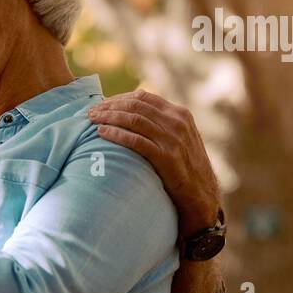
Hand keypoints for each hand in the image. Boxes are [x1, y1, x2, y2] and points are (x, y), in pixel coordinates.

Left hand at [88, 90, 220, 238]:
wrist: (201, 195)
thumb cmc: (184, 168)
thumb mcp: (179, 139)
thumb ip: (162, 125)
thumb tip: (134, 115)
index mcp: (180, 114)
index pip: (144, 97)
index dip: (119, 98)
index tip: (102, 104)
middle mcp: (177, 122)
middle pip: (136, 105)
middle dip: (110, 106)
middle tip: (91, 111)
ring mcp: (173, 139)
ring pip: (134, 120)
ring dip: (109, 117)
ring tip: (91, 120)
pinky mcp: (166, 156)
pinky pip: (136, 140)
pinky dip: (116, 134)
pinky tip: (101, 133)